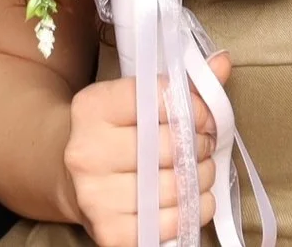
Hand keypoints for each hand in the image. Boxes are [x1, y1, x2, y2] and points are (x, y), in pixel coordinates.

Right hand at [57, 57, 228, 246]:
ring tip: (199, 170)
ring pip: (175, 187)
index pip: (157, 97)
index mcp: (92, 107)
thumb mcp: (136, 99)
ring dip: (202, 178)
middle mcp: (87, 151)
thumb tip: (222, 62)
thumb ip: (181, 83)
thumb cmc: (114, 132)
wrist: (68, 175)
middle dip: (201, 145)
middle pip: (170, 146)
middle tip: (204, 144)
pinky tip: (192, 199)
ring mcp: (95, 197)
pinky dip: (194, 211)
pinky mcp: (109, 233)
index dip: (194, 106)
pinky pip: (170, 225)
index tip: (204, 115)